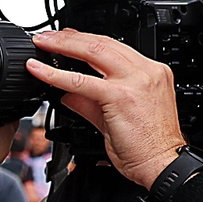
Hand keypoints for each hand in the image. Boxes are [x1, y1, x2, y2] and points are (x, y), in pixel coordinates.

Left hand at [26, 29, 184, 188]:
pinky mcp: (121, 96)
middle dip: (69, 37)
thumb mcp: (116, 116)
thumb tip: (67, 94)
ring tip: (41, 44)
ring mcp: (136, 81)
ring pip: (92, 52)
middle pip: (102, 42)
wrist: (164, 165)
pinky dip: (55, 74)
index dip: (85, 39)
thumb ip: (89, 102)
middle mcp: (147, 72)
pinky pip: (80, 81)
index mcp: (152, 73)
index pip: (114, 46)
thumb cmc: (149, 146)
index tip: (65, 37)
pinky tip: (39, 69)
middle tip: (46, 38)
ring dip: (62, 46)